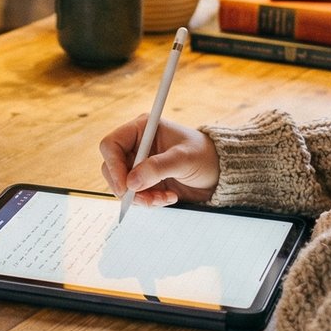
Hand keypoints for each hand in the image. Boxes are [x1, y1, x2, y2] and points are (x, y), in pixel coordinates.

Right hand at [99, 116, 217, 207]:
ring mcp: (139, 165)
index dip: (113, 165)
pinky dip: (148, 201)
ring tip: (164, 198)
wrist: (219, 173)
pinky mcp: (145, 182)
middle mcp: (136, 146)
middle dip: (127, 187)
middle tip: (146, 198)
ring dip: (140, 197)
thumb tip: (131, 182)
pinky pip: (135, 196)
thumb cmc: (205, 156)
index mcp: (142, 129)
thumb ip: (158, 168)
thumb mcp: (184, 159)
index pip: (112, 144)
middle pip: (111, 168)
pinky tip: (168, 197)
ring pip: (122, 185)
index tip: (125, 186)